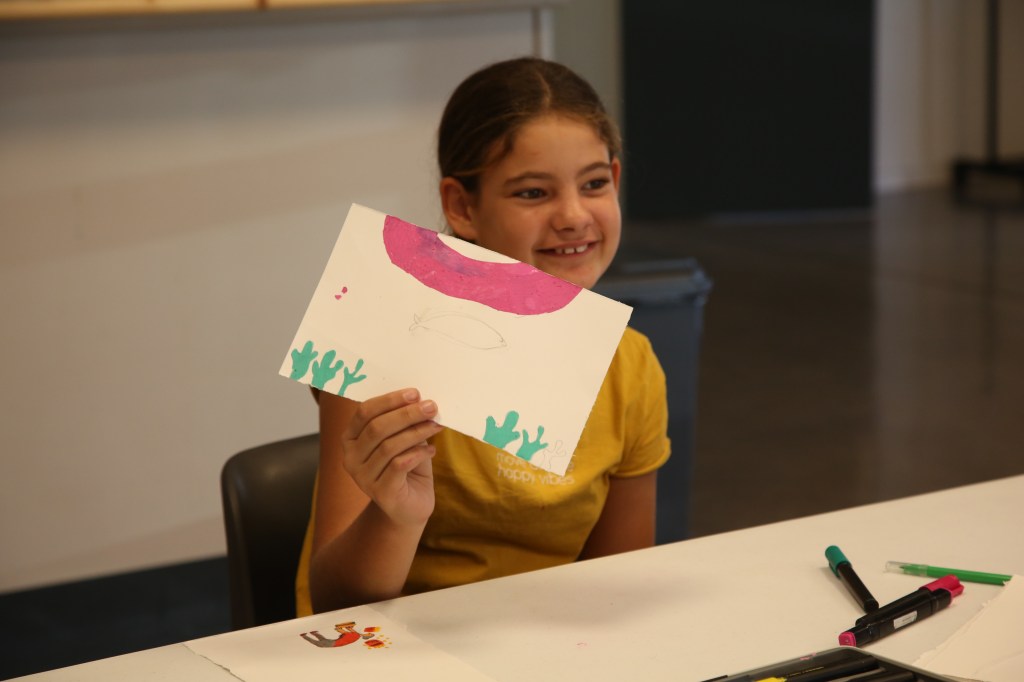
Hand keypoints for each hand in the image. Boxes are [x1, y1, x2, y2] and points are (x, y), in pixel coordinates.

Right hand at [341, 388, 441, 526]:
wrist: (409, 507)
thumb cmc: (407, 467)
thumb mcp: (404, 439)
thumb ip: (405, 422)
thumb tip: (422, 400)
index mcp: (350, 438)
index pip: (365, 412)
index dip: (390, 401)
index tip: (415, 393)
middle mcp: (351, 458)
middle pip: (377, 428)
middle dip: (406, 414)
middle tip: (431, 407)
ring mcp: (363, 477)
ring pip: (389, 446)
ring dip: (416, 432)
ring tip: (436, 426)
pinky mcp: (381, 493)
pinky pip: (399, 465)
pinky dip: (418, 453)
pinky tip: (431, 450)